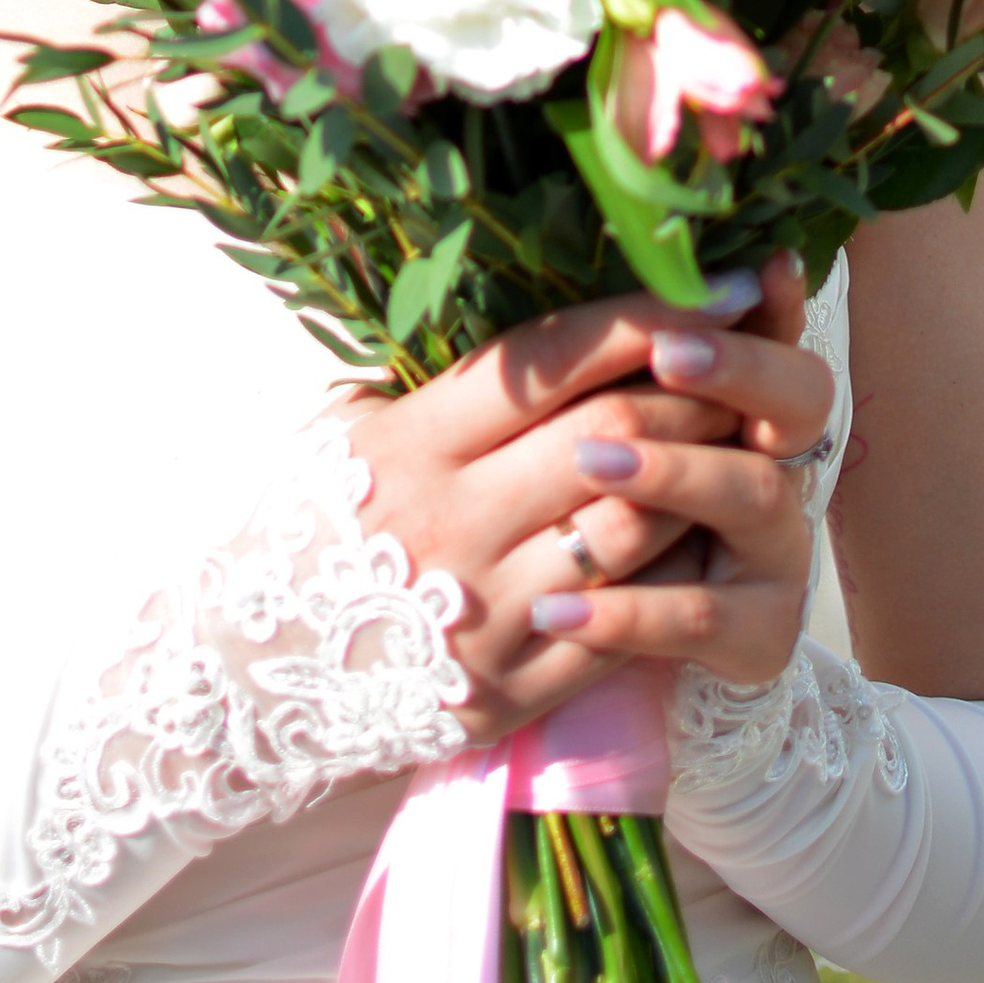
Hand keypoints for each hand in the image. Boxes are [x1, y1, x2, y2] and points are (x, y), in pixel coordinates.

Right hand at [344, 256, 833, 742]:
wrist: (242, 673)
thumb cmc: (303, 520)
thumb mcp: (342, 426)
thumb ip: (435, 375)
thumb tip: (550, 313)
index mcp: (407, 445)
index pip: (550, 361)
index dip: (644, 316)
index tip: (717, 287)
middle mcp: (448, 527)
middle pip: (609, 435)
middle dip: (692, 387)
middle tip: (741, 359)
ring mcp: (482, 618)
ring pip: (630, 528)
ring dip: (694, 476)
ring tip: (732, 440)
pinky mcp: (505, 695)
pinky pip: (617, 626)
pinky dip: (667, 574)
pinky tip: (694, 536)